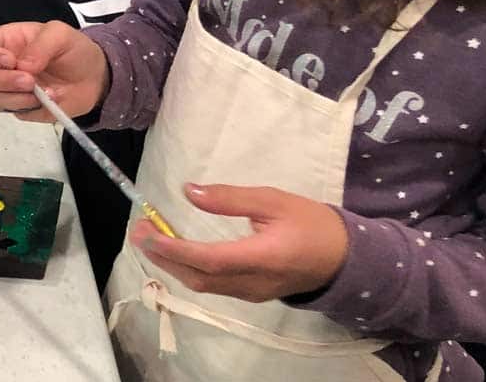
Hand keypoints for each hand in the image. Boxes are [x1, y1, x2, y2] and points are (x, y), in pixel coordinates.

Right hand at [0, 21, 109, 120]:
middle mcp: (0, 67)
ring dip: (13, 97)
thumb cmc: (73, 50)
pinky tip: (46, 101)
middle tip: (28, 81)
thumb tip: (22, 66)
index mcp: (5, 42)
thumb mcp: (60, 35)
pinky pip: (12, 112)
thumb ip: (41, 45)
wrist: (95, 78)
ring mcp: (8, 90)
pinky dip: (27, 108)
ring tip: (38, 93)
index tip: (9, 61)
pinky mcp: (21, 108)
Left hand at [132, 184, 348, 302]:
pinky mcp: (253, 293)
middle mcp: (254, 283)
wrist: (347, 259)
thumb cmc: (312, 223)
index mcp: (262, 258)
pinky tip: (177, 252)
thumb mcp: (274, 200)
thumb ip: (231, 199)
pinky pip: (214, 285)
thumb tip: (189, 192)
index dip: (175, 249)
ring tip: (149, 239)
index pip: (209, 260)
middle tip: (137, 231)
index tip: (147, 232)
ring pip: (205, 285)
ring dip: (173, 264)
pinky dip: (190, 269)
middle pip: (200, 278)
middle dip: (164, 256)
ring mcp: (253, 293)